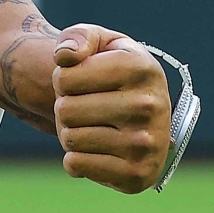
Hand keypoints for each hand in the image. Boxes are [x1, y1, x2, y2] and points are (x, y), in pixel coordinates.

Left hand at [51, 25, 171, 192]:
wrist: (141, 117)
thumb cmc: (111, 74)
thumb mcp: (99, 43)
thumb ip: (77, 36)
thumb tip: (66, 56)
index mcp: (141, 67)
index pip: (64, 77)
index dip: (63, 80)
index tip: (82, 81)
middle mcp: (150, 106)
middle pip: (66, 110)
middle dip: (66, 108)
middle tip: (86, 107)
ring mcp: (146, 144)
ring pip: (70, 138)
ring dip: (71, 134)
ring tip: (93, 126)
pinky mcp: (137, 175)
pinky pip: (76, 165)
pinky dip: (75, 160)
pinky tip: (96, 151)